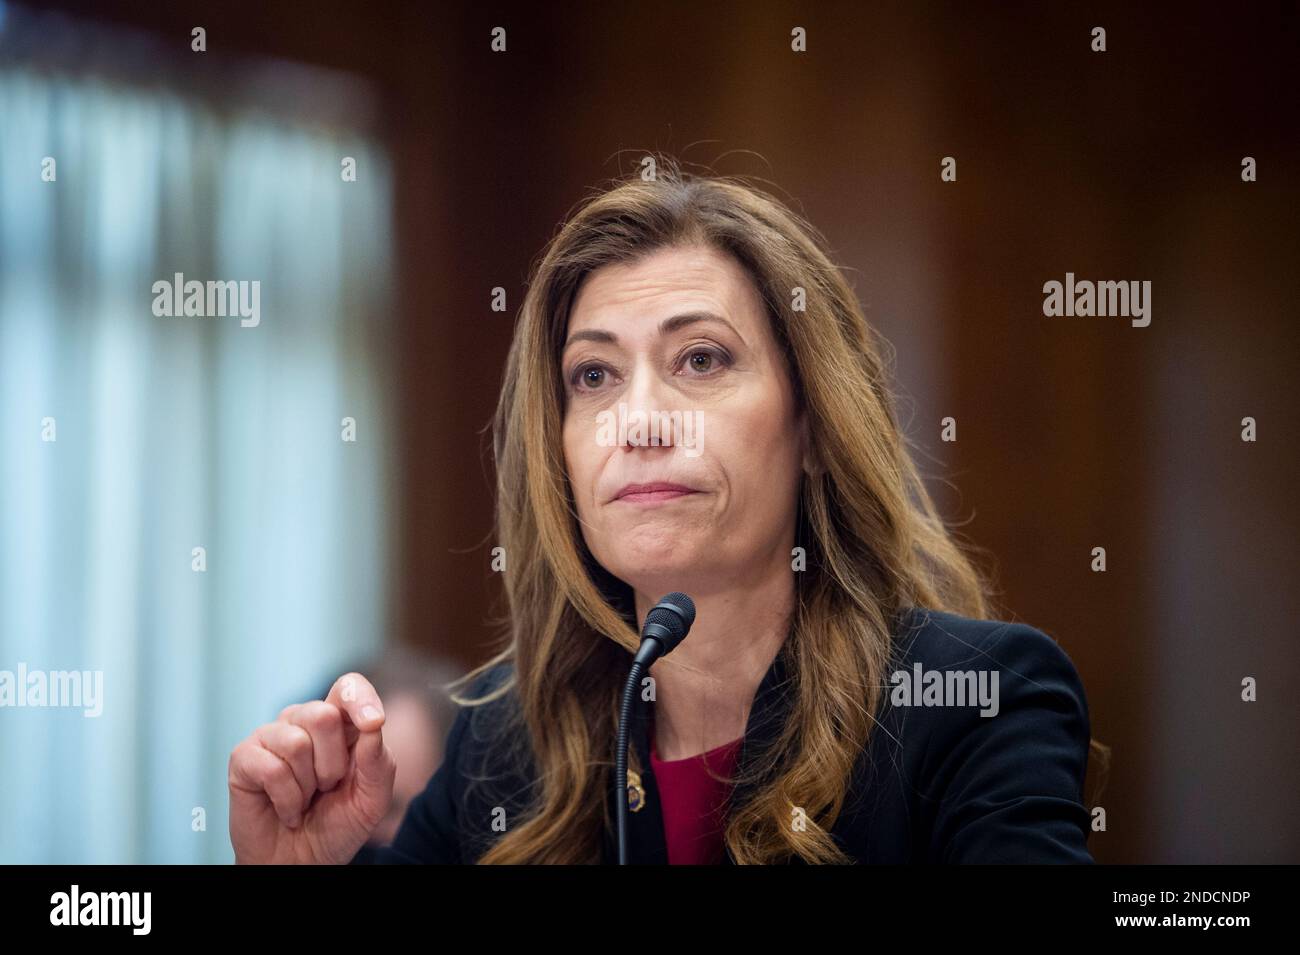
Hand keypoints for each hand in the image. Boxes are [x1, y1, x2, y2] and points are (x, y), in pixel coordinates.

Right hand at [228, 672, 395, 863]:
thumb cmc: (337, 825)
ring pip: (297, 742)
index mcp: (340, 724)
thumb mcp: (372, 799)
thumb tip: (372, 725)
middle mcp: (303, 721)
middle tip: (327, 787)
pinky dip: (286, 799)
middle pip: (323, 715)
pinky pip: (272, 768)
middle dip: (333, 764)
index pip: (348, 687)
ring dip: (307, 786)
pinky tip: (286, 809)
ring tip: (305, 799)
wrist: (302, 863)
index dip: (359, 698)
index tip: (373, 723)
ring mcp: (271, 736)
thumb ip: (378, 762)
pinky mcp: (244, 758)